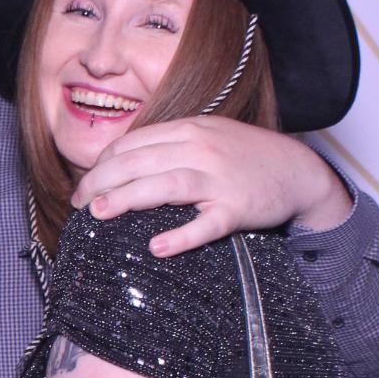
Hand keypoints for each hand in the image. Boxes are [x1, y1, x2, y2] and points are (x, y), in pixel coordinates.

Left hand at [73, 118, 351, 257]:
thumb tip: (121, 162)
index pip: (133, 144)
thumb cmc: (245, 157)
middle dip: (101, 181)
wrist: (299, 171)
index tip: (85, 184)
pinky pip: (205, 224)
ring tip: (98, 213)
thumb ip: (169, 144)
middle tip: (79, 203)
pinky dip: (180, 236)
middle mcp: (201, 149)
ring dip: (127, 199)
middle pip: (139, 162)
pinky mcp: (237, 209)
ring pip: (165, 185)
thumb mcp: (208, 136)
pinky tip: (156, 247)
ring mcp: (220, 179)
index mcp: (189, 130)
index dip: (102, 164)